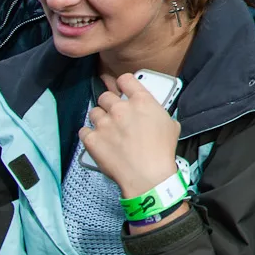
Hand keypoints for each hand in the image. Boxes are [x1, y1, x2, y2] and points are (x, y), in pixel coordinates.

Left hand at [80, 74, 182, 198]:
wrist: (147, 175)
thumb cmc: (162, 151)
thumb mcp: (170, 124)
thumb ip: (157, 112)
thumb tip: (152, 113)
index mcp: (142, 101)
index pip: (125, 79)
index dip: (123, 84)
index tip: (122, 89)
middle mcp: (121, 108)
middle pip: (106, 96)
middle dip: (109, 104)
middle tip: (115, 115)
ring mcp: (104, 123)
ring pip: (94, 112)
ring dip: (99, 119)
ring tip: (106, 130)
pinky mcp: (92, 139)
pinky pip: (84, 130)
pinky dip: (89, 135)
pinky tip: (98, 141)